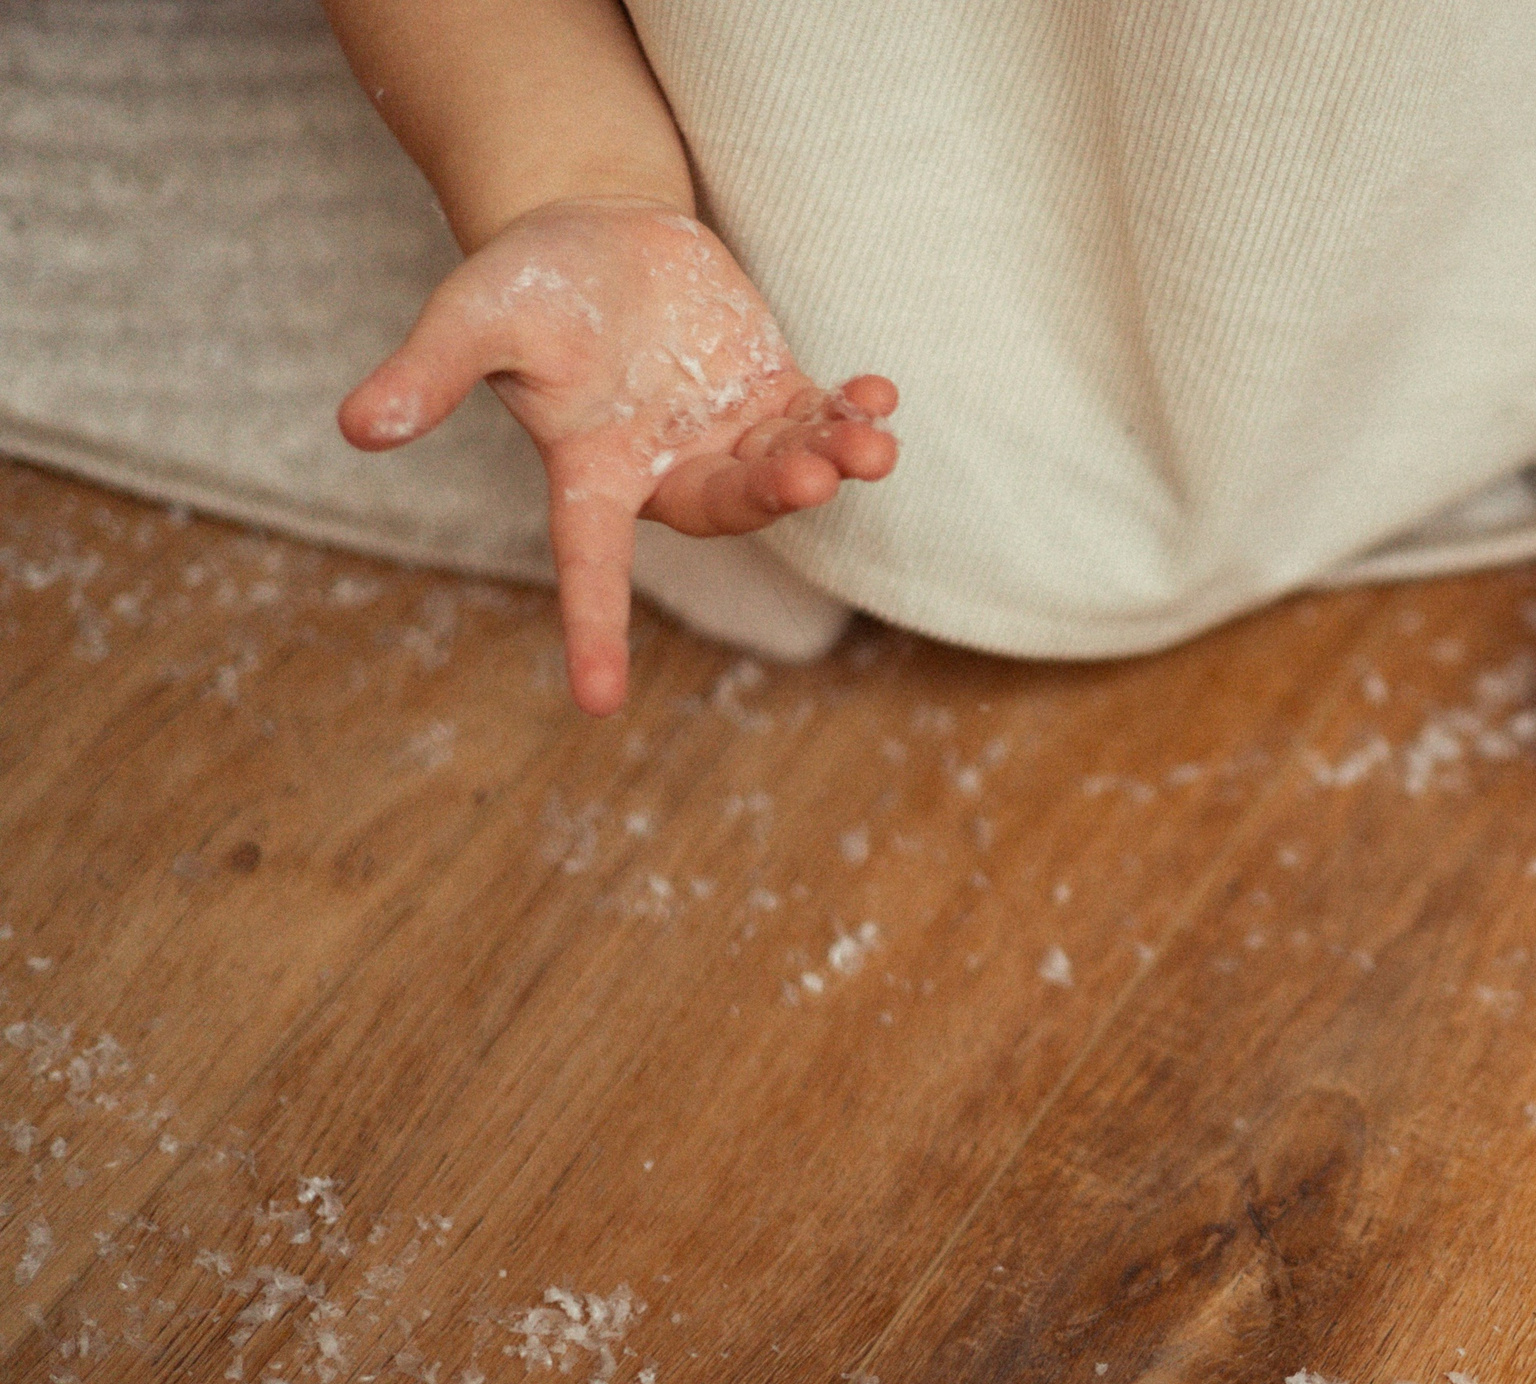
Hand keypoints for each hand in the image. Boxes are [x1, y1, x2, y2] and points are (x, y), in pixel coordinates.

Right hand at [338, 196, 898, 715]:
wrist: (593, 231)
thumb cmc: (526, 283)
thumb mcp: (470, 316)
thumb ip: (427, 374)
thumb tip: (356, 427)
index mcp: (590, 473)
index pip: (587, 566)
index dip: (592, 628)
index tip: (597, 702)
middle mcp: (665, 469)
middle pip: (726, 506)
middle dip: (770, 494)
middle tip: (807, 471)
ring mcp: (728, 433)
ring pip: (788, 468)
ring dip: (832, 461)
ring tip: (870, 443)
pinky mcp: (772, 393)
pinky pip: (823, 422)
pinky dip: (855, 416)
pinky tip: (880, 400)